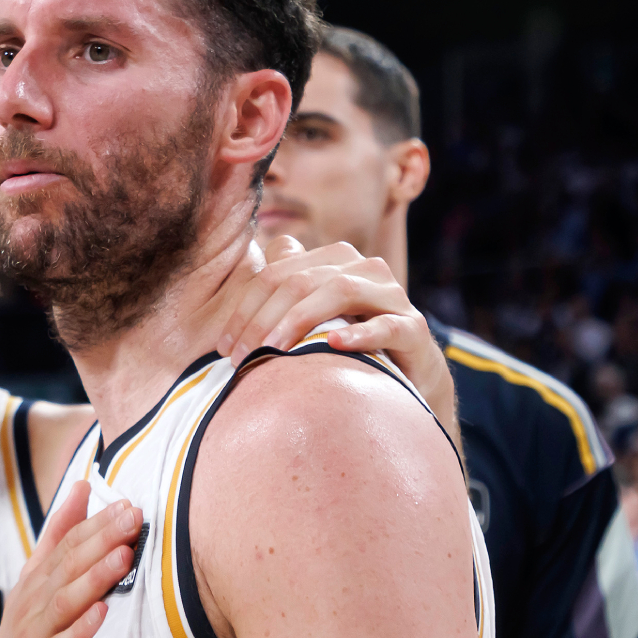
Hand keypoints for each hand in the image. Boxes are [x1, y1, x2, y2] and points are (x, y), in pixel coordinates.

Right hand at [0, 480, 139, 637]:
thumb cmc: (23, 636)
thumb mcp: (36, 579)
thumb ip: (59, 533)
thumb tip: (83, 486)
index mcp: (38, 580)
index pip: (67, 543)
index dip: (96, 522)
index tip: (127, 503)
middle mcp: (35, 602)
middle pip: (68, 565)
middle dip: (101, 540)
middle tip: (132, 518)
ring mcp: (35, 635)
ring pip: (65, 601)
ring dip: (94, 578)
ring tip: (122, 557)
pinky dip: (79, 631)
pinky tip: (101, 615)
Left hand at [216, 237, 459, 449]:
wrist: (409, 380)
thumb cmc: (350, 348)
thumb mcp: (313, 317)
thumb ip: (287, 286)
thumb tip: (258, 257)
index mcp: (335, 261)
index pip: (278, 273)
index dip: (245, 308)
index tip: (224, 346)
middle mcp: (364, 269)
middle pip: (302, 281)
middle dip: (263, 318)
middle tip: (240, 356)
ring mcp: (392, 296)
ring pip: (340, 290)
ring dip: (300, 320)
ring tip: (273, 350)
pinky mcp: (413, 328)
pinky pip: (385, 325)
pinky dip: (358, 333)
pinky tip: (333, 345)